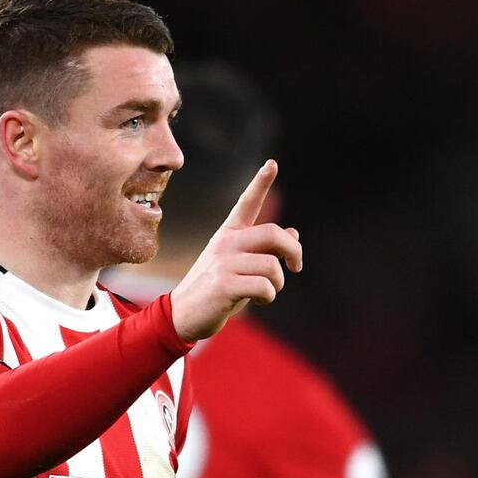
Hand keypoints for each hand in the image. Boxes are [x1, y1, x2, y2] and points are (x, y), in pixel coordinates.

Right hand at [170, 160, 302, 342]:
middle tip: (296, 267)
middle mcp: (226, 243)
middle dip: (293, 252)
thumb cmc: (216, 289)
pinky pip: (264, 286)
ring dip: (278, 283)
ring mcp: (223, 263)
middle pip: (273, 234)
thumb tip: (294, 234)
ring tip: (266, 292)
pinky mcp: (224, 285)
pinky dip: (268, 296)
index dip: (260, 183)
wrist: (182, 314)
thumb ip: (265, 250)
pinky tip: (259, 300)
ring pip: (272, 266)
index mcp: (228, 235)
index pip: (246, 204)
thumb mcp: (240, 266)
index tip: (271, 164)